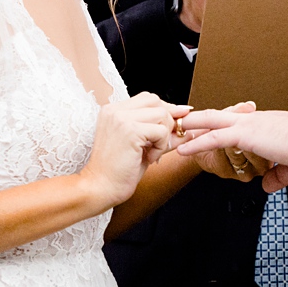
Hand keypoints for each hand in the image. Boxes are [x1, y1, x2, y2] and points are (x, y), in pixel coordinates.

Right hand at [77, 92, 185, 208]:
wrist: (101, 187)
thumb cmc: (120, 170)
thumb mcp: (143, 144)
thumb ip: (162, 129)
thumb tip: (187, 116)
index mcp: (113, 110)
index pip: (148, 98)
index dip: (164, 111)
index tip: (172, 127)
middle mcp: (114, 110)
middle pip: (156, 101)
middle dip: (166, 121)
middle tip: (161, 143)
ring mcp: (121, 118)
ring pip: (162, 114)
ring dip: (164, 135)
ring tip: (152, 152)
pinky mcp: (129, 130)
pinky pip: (161, 131)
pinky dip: (161, 146)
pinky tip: (149, 158)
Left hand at [177, 109, 287, 192]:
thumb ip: (277, 176)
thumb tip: (266, 185)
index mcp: (268, 123)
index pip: (240, 120)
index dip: (224, 122)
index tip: (212, 124)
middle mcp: (256, 119)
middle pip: (222, 114)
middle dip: (203, 118)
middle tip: (186, 120)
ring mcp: (249, 124)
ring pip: (213, 121)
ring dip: (194, 125)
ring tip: (177, 128)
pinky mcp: (245, 134)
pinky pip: (215, 137)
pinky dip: (197, 142)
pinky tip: (185, 147)